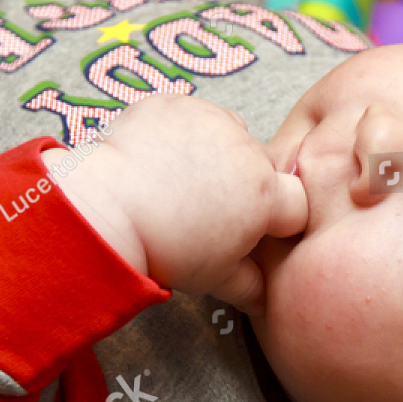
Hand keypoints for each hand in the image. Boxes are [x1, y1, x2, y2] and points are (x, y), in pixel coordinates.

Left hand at [47, 96, 306, 312]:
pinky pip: (192, 115)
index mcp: (265, 195)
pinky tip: (158, 159)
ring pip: (230, 135)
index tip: (253, 229)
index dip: (277, 220)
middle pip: (261, 166)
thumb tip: (265, 298)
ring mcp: (211, 120)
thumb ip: (251, 285)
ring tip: (179, 180)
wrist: (105, 210)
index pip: (296, 203)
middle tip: (205, 209)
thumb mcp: (214, 278)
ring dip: (217, 153)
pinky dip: (181, 133)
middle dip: (243, 184)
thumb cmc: (163, 249)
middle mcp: (246, 150)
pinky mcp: (177, 104)